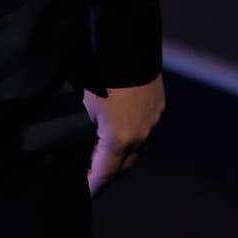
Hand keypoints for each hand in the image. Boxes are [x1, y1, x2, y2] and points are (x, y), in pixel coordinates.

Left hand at [83, 74, 164, 195]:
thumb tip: (78, 142)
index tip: (86, 193)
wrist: (127, 45)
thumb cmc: (97, 74)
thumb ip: (84, 130)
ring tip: (103, 150)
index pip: (105, 173)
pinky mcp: (159, 106)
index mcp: (119, 139)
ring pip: (137, 147)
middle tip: (92, 173)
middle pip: (125, 166)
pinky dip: (131, 134)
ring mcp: (153, 121)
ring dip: (122, 153)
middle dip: (109, 173)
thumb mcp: (83, 104)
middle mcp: (140, 136)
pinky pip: (144, 128)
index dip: (94, 185)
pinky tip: (119, 124)